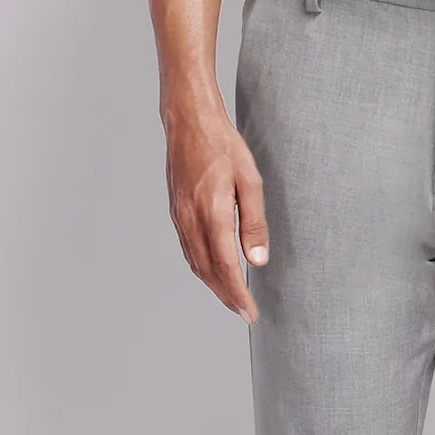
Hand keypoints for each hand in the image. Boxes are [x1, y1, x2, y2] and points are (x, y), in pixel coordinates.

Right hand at [163, 95, 268, 322]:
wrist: (189, 122)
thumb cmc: (223, 145)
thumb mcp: (250, 180)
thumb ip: (254, 222)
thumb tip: (258, 259)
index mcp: (212, 212)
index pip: (226, 266)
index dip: (238, 294)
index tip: (250, 312)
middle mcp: (191, 219)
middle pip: (208, 271)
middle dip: (227, 296)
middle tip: (244, 312)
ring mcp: (180, 217)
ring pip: (195, 263)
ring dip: (213, 285)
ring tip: (231, 298)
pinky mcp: (176, 212)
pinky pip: (188, 250)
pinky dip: (201, 268)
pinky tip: (213, 271)